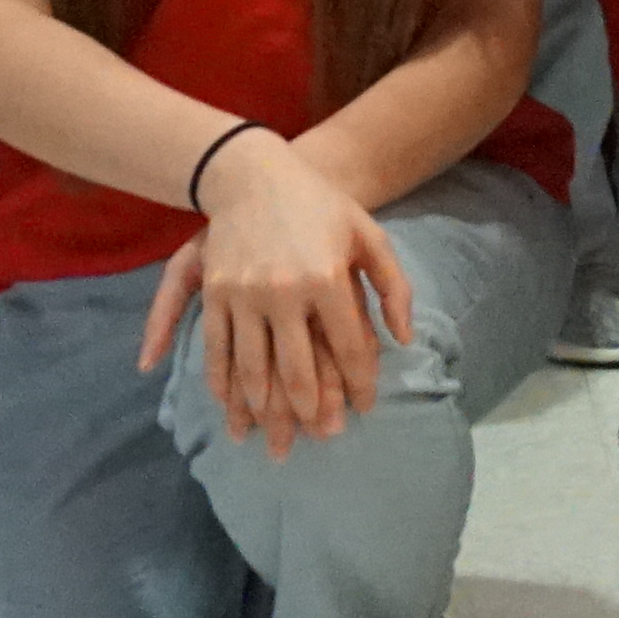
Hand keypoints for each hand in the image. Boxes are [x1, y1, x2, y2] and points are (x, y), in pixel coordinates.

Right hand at [137, 131, 408, 452]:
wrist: (253, 173)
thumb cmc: (319, 206)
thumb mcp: (368, 234)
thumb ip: (392, 286)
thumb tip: (403, 339)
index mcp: (327, 277)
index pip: (348, 347)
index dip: (358, 383)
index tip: (363, 410)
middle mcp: (284, 291)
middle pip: (297, 370)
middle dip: (308, 415)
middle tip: (315, 443)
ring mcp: (244, 294)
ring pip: (253, 370)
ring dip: (262, 413)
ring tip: (272, 443)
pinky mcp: (215, 293)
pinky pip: (217, 350)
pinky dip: (223, 386)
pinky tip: (233, 409)